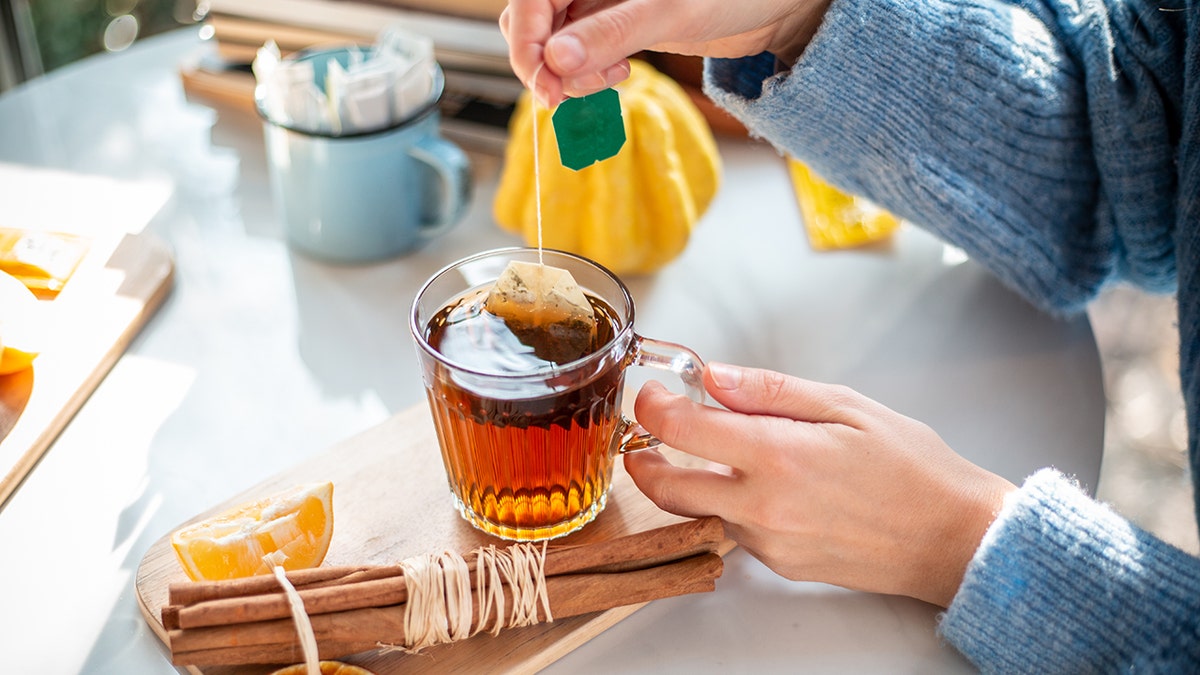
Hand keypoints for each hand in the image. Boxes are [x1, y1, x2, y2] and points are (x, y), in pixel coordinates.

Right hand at [499, 0, 832, 105]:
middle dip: (543, 62)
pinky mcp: (612, 25)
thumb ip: (612, 33)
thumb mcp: (670, 12)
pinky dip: (586, 73)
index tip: (545, 84)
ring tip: (611, 78)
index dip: (527, 42)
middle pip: (531, 20)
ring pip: (551, 41)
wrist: (774, 7)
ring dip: (566, 72)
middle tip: (565, 96)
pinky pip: (577, 52)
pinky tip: (618, 73)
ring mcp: (598, 2)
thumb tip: (557, 60)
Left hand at [624, 363, 1016, 607]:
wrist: (953, 538)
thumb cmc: (912, 468)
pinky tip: (760, 484)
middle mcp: (763, 506)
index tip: (653, 394)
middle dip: (643, 459)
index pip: (682, 430)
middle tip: (645, 436)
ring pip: (700, 511)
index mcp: (777, 456)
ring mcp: (768, 541)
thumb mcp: (845, 405)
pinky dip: (731, 505)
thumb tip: (713, 377)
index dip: (654, 407)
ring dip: (691, 482)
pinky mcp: (779, 564)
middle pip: (668, 487)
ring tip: (709, 452)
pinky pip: (735, 530)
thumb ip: (770, 391)